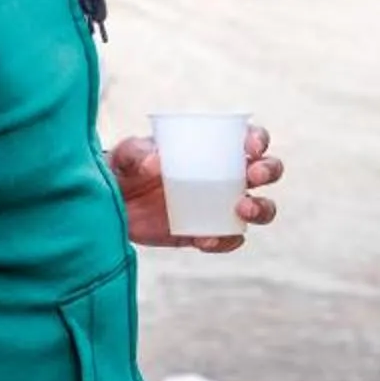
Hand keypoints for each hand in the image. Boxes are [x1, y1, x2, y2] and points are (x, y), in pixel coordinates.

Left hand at [111, 124, 282, 252]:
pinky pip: (229, 239)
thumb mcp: (124, 154)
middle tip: (252, 177)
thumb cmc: (123, 170)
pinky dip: (224, 240)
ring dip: (260, 209)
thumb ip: (136, 152)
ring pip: (260, 208)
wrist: (111, 207)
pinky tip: (205, 239)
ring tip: (241, 209)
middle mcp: (225, 176)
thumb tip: (155, 162)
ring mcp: (219, 207)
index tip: (250, 147)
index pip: (250, 139)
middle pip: (267, 171)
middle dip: (268, 171)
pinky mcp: (207, 233)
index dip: (259, 140)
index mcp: (213, 148)